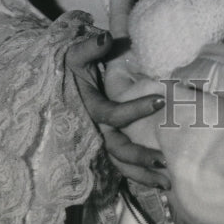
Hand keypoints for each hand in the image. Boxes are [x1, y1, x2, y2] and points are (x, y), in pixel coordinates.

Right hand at [65, 29, 169, 188]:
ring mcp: (97, 141)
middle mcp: (92, 129)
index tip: (161, 100)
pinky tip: (157, 186)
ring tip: (167, 183)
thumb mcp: (75, 53)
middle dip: (139, 156)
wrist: (56, 81)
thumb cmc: (70, 65)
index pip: (112, 114)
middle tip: (164, 160)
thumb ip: (90, 47)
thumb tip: (106, 38)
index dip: (135, 109)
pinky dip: (136, 177)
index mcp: (88, 107)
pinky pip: (120, 167)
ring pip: (119, 164)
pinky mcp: (103, 147)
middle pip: (116, 148)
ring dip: (141, 175)